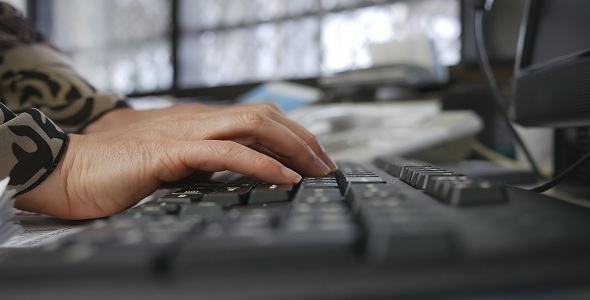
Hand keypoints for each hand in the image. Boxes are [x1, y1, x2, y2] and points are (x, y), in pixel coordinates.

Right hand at [16, 107, 335, 219]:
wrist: (67, 168)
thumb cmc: (113, 169)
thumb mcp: (169, 163)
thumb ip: (199, 163)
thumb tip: (230, 173)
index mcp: (197, 122)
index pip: (255, 118)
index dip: (289, 134)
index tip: (311, 157)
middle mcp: (196, 120)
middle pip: (263, 116)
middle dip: (301, 138)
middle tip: (325, 163)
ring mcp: (185, 133)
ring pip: (252, 125)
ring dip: (291, 146)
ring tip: (316, 168)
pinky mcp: (171, 152)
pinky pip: (226, 153)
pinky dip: (260, 163)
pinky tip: (283, 176)